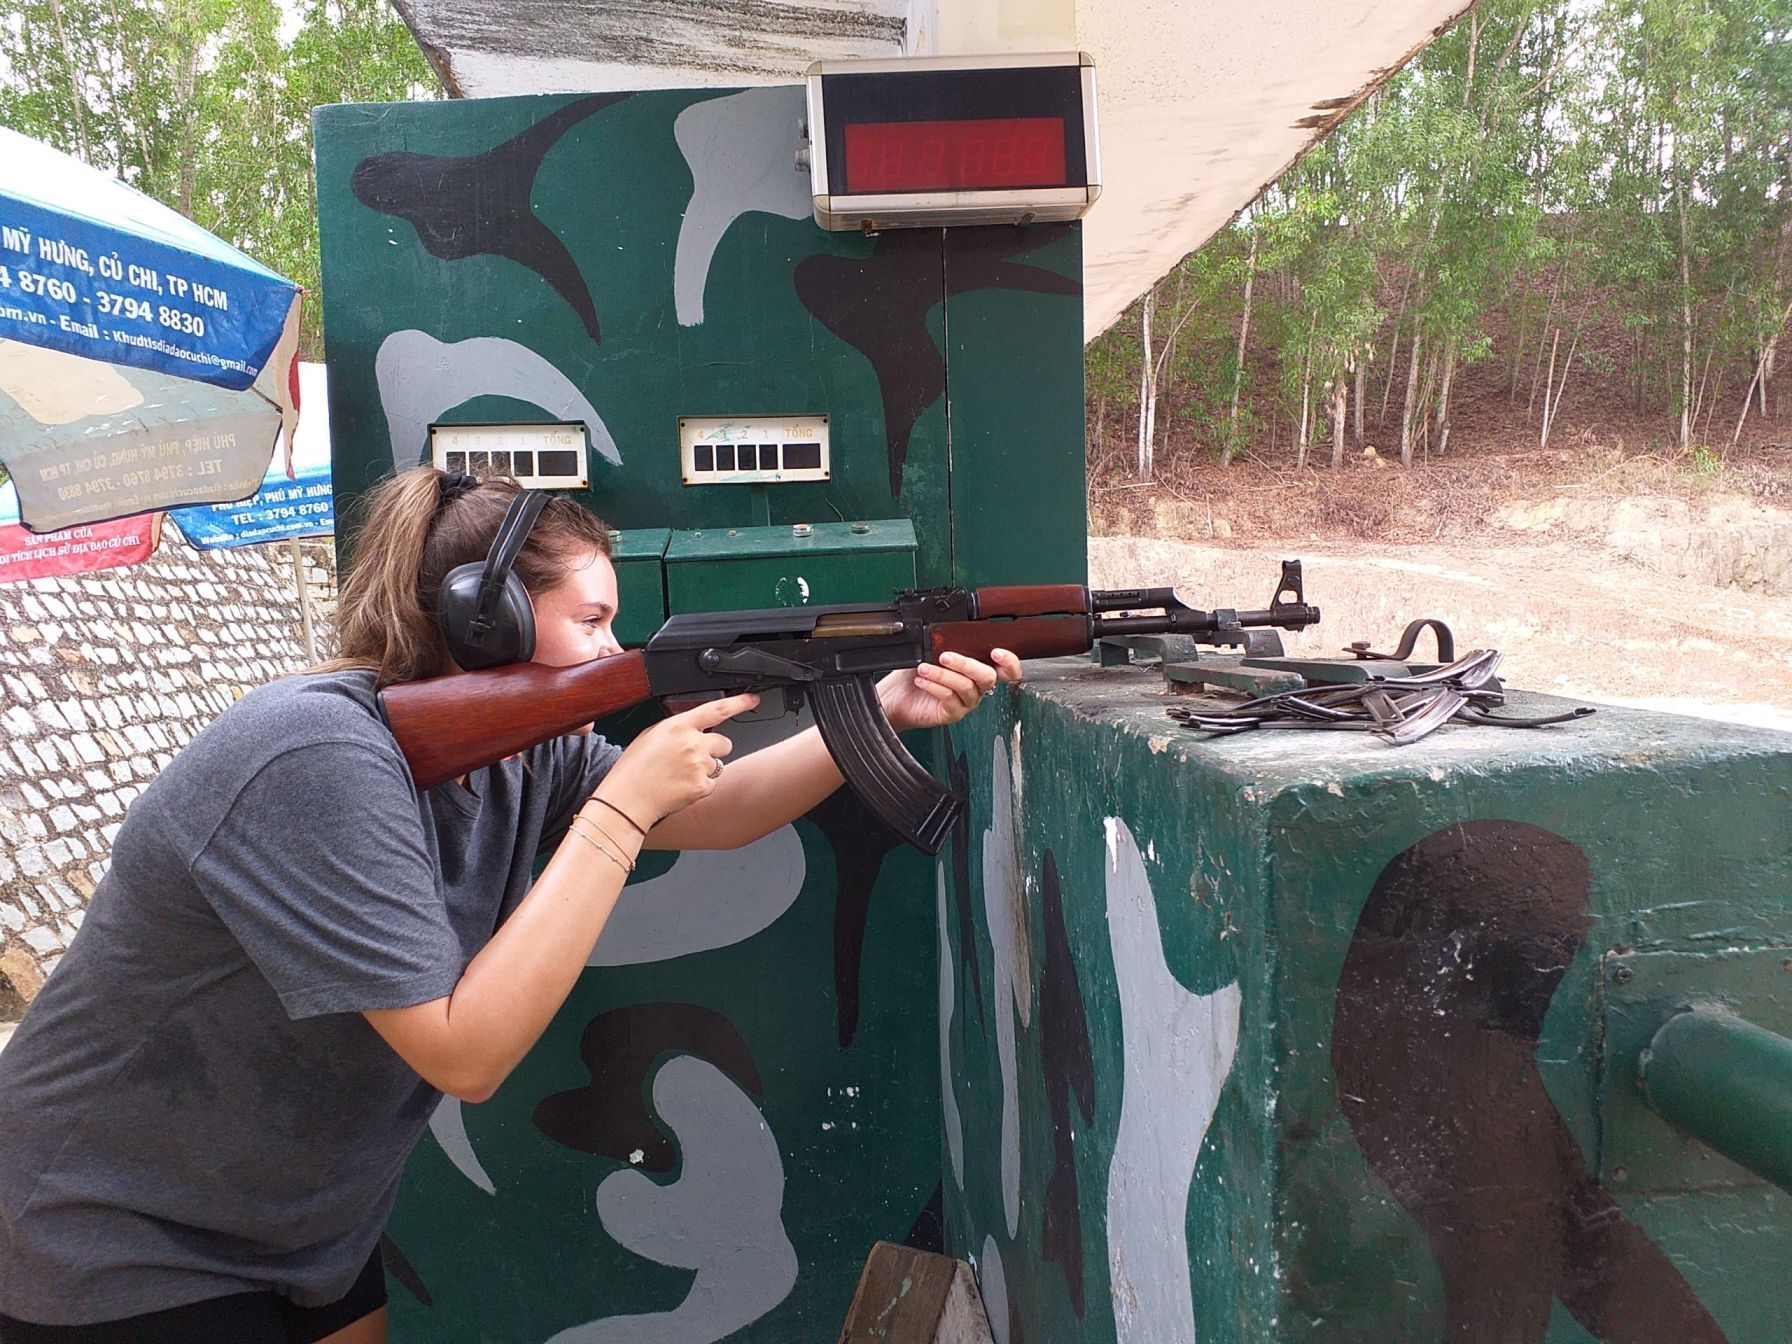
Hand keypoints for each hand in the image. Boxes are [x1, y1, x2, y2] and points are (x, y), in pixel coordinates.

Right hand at [593, 693, 758, 824]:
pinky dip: (699, 786)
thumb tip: (693, 728)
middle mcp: (692, 743)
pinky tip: (680, 786)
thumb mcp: (651, 735)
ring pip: (718, 764)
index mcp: (678, 726)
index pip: (717, 709)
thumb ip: (677, 728)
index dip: (739, 703)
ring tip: (679, 774)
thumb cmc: (634, 768)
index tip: (752, 699)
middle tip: (692, 758)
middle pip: (724, 742)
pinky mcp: (702, 787)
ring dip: (705, 769)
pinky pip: (711, 784)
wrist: (628, 798)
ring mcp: (699, 766)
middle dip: (714, 749)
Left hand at [876, 649, 1020, 732]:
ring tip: (924, 668)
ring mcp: (966, 702)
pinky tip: (922, 680)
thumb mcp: (933, 655)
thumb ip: (947, 646)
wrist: (898, 696)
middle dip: (966, 664)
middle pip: (987, 677)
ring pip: (966, 687)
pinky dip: (935, 686)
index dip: (1009, 662)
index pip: (1007, 670)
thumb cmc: (918, 673)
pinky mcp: (953, 713)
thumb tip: (948, 633)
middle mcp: (977, 687)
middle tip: (945, 657)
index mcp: (979, 670)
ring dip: (943, 675)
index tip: (996, 652)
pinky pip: (949, 699)